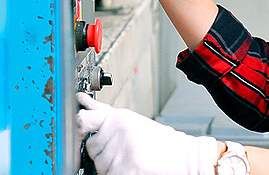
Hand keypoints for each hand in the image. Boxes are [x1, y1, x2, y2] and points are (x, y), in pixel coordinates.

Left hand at [77, 92, 217, 174]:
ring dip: (112, 168)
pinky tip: (132, 170)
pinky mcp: (127, 169)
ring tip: (132, 161)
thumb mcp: (134, 122)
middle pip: (92, 149)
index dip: (81, 128)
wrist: (188, 157)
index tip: (81, 131)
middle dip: (103, 154)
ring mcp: (122, 150)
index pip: (84, 119)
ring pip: (100, 167)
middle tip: (124, 153)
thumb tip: (83, 101)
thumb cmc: (163, 142)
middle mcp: (118, 131)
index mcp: (119, 117)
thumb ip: (105, 113)